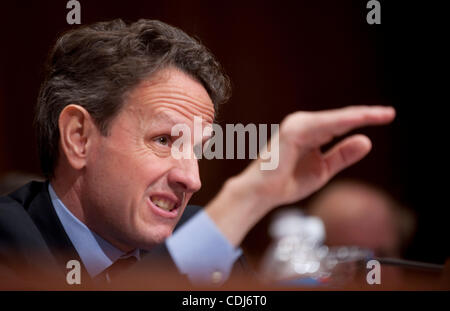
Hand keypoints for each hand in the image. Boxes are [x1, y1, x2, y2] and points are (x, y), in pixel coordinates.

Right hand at [206, 105, 395, 245]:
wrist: (262, 193)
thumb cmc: (287, 181)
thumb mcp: (323, 169)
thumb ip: (342, 155)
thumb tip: (367, 140)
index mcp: (310, 132)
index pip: (341, 124)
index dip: (363, 120)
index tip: (387, 116)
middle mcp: (303, 124)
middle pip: (341, 118)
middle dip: (365, 115)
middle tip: (390, 113)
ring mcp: (298, 125)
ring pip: (335, 118)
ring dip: (358, 116)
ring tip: (381, 115)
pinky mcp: (294, 131)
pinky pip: (324, 124)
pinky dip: (342, 122)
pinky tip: (360, 121)